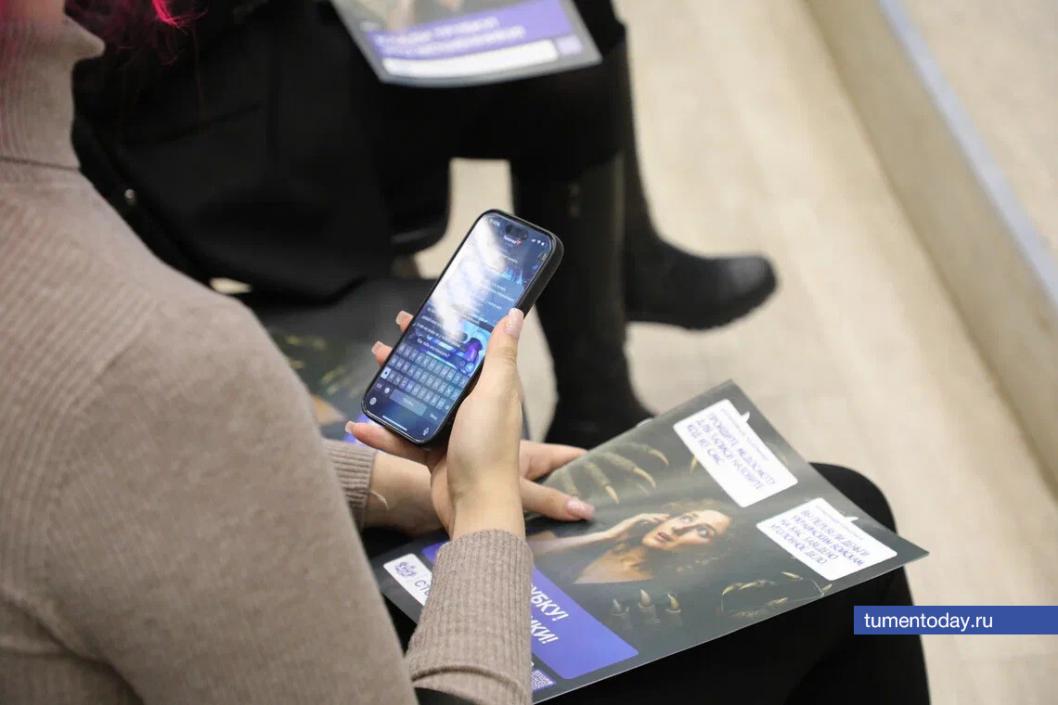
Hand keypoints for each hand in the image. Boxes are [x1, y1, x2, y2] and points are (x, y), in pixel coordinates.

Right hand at [351, 309, 593, 538]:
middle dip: (414, 355)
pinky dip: (382, 434)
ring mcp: (452, 431)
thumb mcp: (494, 394)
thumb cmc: (489, 449)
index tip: (429, 315)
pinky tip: (359, 427)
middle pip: (439, 373)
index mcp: (491, 388)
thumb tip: (515, 314)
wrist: (475, 506)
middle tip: (391, 338)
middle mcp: (473, 406)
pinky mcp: (433, 454)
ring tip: (373, 368)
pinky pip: (403, 439)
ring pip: (417, 402)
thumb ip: (500, 355)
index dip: (451, 332)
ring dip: (394, 387)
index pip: (470, 351)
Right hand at [603, 513, 669, 542]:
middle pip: (648, 517)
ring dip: (654, 516)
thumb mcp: (630, 538)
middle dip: (658, 516)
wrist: (609, 538)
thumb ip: (637, 537)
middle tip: (667, 516)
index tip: (664, 521)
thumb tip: (644, 542)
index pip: (647, 520)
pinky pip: (640, 519)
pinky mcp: (629, 521)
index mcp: (635, 524)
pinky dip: (648, 519)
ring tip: (662, 518)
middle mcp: (634, 520)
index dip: (656, 520)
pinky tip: (654, 521)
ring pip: (645, 516)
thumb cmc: (617, 540)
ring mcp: (631, 520)